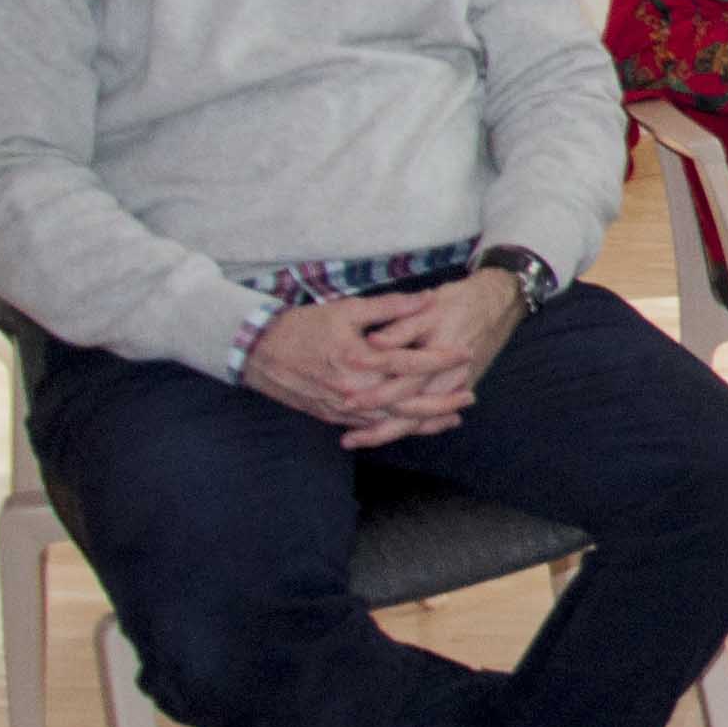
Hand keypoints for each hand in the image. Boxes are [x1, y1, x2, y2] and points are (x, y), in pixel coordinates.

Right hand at [243, 284, 500, 447]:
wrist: (258, 351)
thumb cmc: (304, 326)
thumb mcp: (348, 309)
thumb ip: (390, 307)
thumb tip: (428, 299)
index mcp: (360, 359)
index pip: (411, 362)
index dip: (442, 358)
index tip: (466, 352)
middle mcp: (354, 389)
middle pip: (409, 403)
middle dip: (443, 401)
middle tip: (470, 395)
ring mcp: (343, 408)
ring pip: (393, 421)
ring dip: (425, 421)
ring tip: (453, 416)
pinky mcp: (333, 417)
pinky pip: (372, 428)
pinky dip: (396, 428)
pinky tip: (414, 425)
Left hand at [339, 273, 530, 444]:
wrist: (499, 305)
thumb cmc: (461, 302)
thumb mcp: (430, 307)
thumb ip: (400, 326)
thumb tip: (373, 341)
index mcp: (441, 353)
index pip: (401, 374)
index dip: (372, 380)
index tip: (342, 390)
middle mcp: (450, 377)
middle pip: (411, 409)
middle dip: (376, 423)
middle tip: (344, 433)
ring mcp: (456, 387)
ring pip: (419, 421)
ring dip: (386, 433)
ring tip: (354, 440)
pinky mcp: (457, 390)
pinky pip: (430, 418)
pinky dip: (407, 430)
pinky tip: (383, 435)